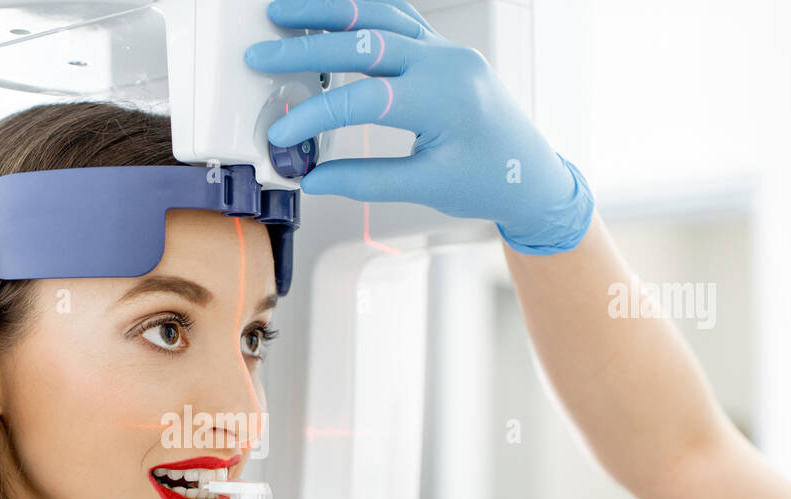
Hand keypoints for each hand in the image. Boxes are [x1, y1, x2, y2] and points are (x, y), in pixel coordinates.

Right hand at [245, 0, 593, 253]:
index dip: (316, 116)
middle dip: (306, 47)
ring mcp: (445, 50)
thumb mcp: (426, 188)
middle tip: (260, 53)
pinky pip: (398, 17)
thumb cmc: (489, 182)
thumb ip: (365, 180)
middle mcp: (446, 63)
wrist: (530, 173)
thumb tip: (312, 178)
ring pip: (380, 15)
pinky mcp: (442, 49)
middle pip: (364, 44)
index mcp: (444, 100)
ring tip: (282, 9)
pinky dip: (360, 12)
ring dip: (328, 11)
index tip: (281, 134)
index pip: (364, 100)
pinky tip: (330, 12)